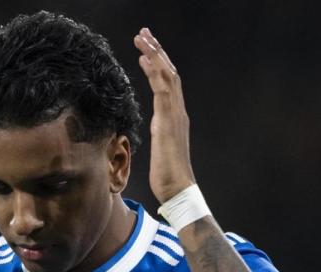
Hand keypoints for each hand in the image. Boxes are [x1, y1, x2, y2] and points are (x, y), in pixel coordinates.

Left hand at [134, 28, 195, 202]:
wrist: (178, 189)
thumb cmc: (168, 175)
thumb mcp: (161, 147)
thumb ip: (160, 133)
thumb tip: (156, 128)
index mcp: (175, 116)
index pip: (168, 83)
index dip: (158, 64)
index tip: (146, 49)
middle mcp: (178, 111)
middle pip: (169, 73)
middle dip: (157, 51)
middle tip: (144, 33)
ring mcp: (175, 115)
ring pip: (167, 75)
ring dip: (154, 54)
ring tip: (142, 38)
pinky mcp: (169, 121)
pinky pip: (163, 90)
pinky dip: (154, 71)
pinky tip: (144, 58)